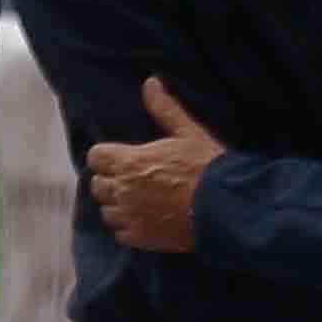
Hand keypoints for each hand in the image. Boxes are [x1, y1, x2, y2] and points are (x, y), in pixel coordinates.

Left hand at [88, 80, 224, 251]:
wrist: (226, 207)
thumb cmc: (207, 166)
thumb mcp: (188, 132)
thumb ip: (165, 108)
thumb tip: (150, 83)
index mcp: (129, 162)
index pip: (96, 157)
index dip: (107, 156)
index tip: (121, 157)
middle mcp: (123, 191)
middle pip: (98, 185)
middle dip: (111, 179)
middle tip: (132, 178)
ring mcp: (130, 217)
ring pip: (106, 211)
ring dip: (117, 204)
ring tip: (138, 199)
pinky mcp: (141, 239)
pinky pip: (120, 233)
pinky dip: (128, 227)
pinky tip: (144, 219)